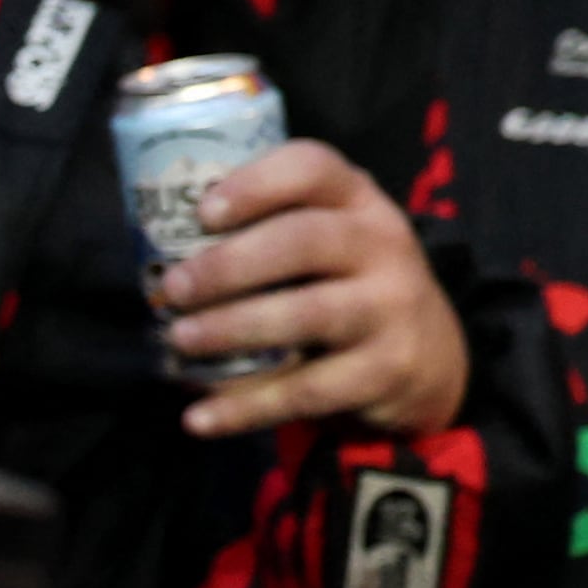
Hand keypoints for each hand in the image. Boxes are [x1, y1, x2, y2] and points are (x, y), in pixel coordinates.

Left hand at [153, 138, 467, 439]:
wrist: (433, 356)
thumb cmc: (344, 280)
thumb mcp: (326, 236)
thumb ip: (265, 227)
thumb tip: (154, 248)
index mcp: (356, 198)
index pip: (312, 168)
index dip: (255, 185)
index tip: (202, 211)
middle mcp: (383, 244)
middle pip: (303, 241)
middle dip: (228, 265)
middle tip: (174, 287)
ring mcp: (393, 308)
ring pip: (306, 315)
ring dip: (232, 329)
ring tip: (179, 340)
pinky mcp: (389, 371)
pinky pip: (309, 390)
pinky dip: (247, 407)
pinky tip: (198, 419)